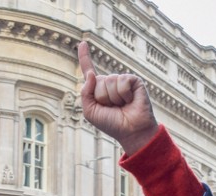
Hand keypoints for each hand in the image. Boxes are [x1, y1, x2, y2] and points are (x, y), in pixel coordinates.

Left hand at [77, 41, 158, 155]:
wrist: (131, 131)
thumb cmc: (111, 123)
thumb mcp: (90, 111)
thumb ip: (85, 93)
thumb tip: (91, 74)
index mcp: (98, 89)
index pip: (89, 70)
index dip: (84, 57)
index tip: (82, 43)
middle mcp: (110, 82)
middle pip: (97, 81)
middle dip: (102, 97)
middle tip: (113, 108)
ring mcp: (122, 80)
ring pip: (109, 81)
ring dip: (113, 98)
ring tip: (122, 105)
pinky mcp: (134, 81)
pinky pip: (121, 81)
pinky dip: (123, 94)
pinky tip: (130, 101)